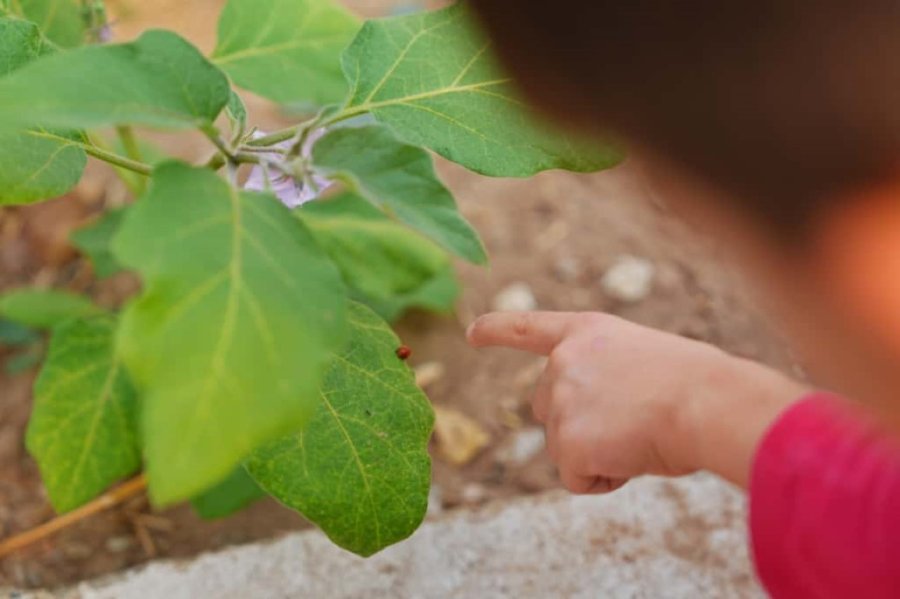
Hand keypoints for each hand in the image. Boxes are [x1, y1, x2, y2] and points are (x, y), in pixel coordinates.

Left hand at [467, 311, 804, 492]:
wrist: (709, 403)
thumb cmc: (698, 385)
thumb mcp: (646, 359)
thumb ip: (607, 376)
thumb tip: (600, 419)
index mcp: (586, 333)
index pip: (529, 328)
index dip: (497, 330)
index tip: (471, 333)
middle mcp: (563, 362)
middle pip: (545, 410)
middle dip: (577, 425)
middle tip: (631, 421)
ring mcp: (560, 401)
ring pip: (566, 448)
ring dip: (601, 453)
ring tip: (642, 435)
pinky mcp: (567, 442)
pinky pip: (578, 478)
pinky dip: (606, 479)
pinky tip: (633, 458)